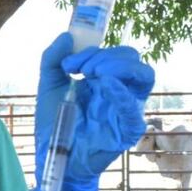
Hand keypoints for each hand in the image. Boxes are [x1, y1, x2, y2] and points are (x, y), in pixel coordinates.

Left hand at [35, 33, 154, 190]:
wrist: (52, 155)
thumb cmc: (54, 122)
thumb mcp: (48, 85)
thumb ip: (52, 59)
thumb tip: (68, 35)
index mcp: (104, 79)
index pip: (115, 54)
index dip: (94, 51)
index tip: (69, 63)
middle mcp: (119, 91)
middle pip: (132, 60)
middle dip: (107, 56)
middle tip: (83, 68)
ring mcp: (126, 109)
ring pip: (143, 76)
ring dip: (120, 67)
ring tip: (94, 72)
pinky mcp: (127, 130)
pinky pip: (135, 109)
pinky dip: (123, 93)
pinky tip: (106, 86)